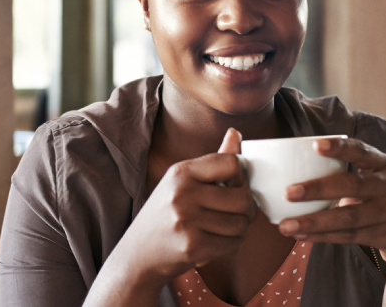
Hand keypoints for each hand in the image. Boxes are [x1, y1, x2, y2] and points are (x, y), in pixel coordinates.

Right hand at [116, 128, 257, 281]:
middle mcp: (183, 194)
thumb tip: (236, 132)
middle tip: (237, 213)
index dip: (240, 176)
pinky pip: (234, 244)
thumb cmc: (165, 214)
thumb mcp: (182, 181)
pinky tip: (216, 242)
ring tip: (222, 228)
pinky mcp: (193, 247)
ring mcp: (187, 222)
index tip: (232, 187)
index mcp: (181, 172)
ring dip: (239, 229)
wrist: (138, 253)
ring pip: (241, 224)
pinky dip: (231, 245)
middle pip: (243, 198)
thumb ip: (214, 160)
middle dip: (247, 208)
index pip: (232, 163)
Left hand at [276, 137, 385, 267]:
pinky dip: (323, 237)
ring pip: (349, 217)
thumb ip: (344, 174)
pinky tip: (302, 236)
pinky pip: (350, 236)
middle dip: (318, 188)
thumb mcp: (372, 181)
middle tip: (289, 192)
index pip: (361, 151)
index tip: (314, 145)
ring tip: (286, 225)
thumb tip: (290, 172)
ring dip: (314, 221)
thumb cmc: (378, 200)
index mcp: (384, 164)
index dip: (339, 147)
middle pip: (353, 184)